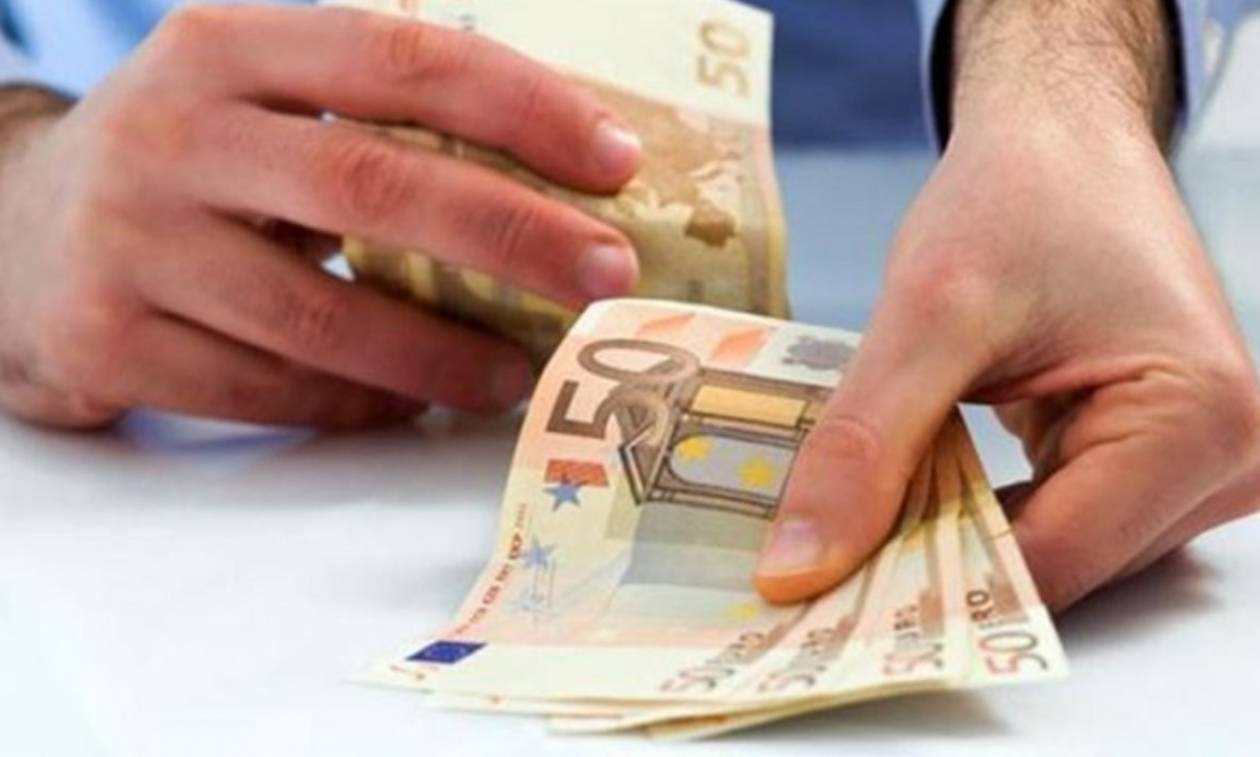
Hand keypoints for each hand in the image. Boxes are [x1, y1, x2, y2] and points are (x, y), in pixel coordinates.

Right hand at [0, 6, 640, 428]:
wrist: (15, 233)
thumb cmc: (189, 165)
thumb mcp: (256, 100)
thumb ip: (375, 118)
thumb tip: (559, 183)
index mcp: (227, 47)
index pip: (402, 60)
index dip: (524, 107)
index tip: (617, 161)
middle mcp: (174, 136)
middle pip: (376, 188)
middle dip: (514, 236)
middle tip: (607, 275)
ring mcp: (131, 244)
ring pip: (324, 318)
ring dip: (444, 354)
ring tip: (521, 371)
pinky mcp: (110, 341)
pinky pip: (270, 392)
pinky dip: (359, 405)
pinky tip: (413, 403)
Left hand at [755, 0, 1259, 609]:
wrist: (1060, 137)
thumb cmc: (1021, 193)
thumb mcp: (931, 312)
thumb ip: (867, 444)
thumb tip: (800, 566)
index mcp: (1196, 423)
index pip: (1051, 565)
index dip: (930, 592)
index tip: (820, 604)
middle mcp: (1221, 459)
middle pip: (1055, 570)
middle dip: (936, 570)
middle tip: (816, 575)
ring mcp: (1190, 464)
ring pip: (1049, 555)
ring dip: (952, 545)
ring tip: (856, 531)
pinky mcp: (1148, 458)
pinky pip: (1054, 522)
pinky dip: (978, 516)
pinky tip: (911, 500)